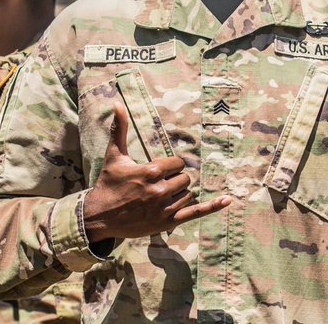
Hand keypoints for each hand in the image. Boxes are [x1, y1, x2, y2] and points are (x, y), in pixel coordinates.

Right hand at [82, 102, 231, 241]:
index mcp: (151, 171)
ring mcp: (165, 208)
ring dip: (179, 194)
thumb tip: (117, 104)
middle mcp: (160, 190)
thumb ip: (119, 128)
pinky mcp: (167, 223)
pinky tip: (228, 200)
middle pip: (185, 178)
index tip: (158, 171)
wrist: (99, 217)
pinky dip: (213, 207)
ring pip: (188, 194)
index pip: (178, 163)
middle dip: (175, 179)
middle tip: (158, 185)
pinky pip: (195, 213)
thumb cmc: (108, 184)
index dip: (170, 166)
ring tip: (159, 197)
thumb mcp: (114, 155)